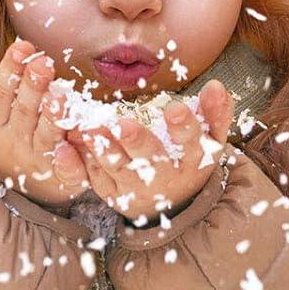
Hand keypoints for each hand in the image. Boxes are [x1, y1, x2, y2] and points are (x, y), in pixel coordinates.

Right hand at [0, 36, 89, 211]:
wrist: (26, 187)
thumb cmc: (6, 136)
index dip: (9, 71)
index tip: (21, 47)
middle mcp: (14, 142)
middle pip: (24, 112)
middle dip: (33, 86)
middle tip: (43, 62)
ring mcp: (38, 160)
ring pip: (46, 137)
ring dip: (52, 116)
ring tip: (60, 94)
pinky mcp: (61, 176)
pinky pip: (66, 169)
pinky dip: (69, 160)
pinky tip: (74, 144)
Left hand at [65, 79, 233, 224]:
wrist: (174, 205)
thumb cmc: (191, 160)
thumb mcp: (211, 140)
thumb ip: (216, 113)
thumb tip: (217, 84)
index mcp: (192, 160)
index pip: (192, 143)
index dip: (185, 127)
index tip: (175, 109)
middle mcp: (165, 176)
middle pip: (151, 159)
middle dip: (137, 141)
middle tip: (123, 125)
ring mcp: (137, 187)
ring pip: (118, 168)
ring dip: (103, 149)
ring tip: (89, 129)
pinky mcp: (113, 193)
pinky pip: (96, 177)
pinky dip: (83, 161)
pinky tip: (72, 143)